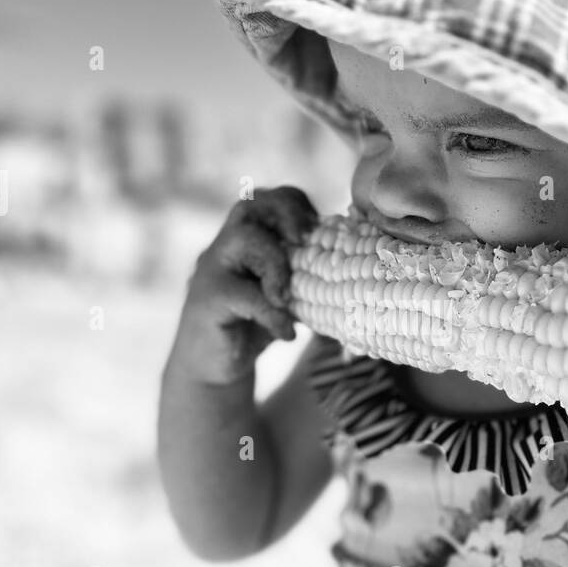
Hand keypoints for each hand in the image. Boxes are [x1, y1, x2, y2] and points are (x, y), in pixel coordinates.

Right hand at [169, 186, 318, 385]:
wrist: (213, 367)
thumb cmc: (255, 326)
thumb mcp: (285, 295)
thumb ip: (307, 276)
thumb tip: (360, 268)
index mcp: (244, 238)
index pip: (268, 199)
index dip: (295, 207)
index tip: (318, 231)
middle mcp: (224, 246)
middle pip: (249, 205)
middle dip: (285, 216)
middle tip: (306, 242)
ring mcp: (212, 270)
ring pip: (243, 239)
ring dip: (277, 264)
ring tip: (289, 297)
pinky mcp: (207, 299)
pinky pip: (244, 295)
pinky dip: (272, 313)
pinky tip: (286, 332)